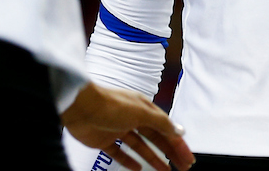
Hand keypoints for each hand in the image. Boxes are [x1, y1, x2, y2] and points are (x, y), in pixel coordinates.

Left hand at [62, 82, 194, 170]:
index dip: (178, 144)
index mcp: (145, 109)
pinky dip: (129, 161)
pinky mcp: (105, 141)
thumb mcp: (141, 112)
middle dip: (170, 152)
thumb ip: (161, 122)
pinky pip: (120, 153)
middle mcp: (134, 118)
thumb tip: (180, 130)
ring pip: (141, 146)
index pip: (167, 128)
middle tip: (182, 166)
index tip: (187, 158)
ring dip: (153, 158)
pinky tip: (137, 168)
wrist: (80, 108)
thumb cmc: (111, 105)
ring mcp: (119, 130)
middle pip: (156, 138)